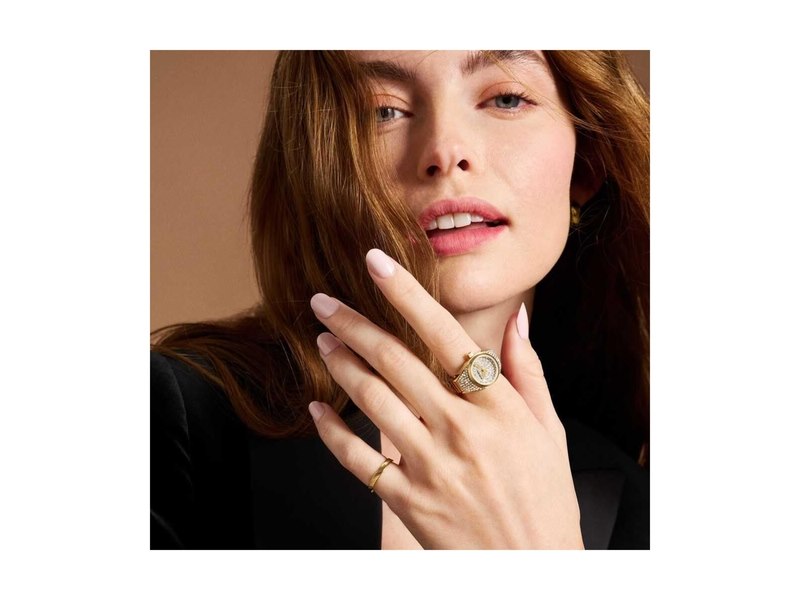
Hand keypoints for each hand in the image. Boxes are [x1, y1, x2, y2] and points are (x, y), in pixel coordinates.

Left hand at [308, 249, 582, 548]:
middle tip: (323, 301)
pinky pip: (358, 461)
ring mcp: (431, 465)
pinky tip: (316, 410)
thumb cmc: (545, 499)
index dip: (406, 294)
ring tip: (321, 341)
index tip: (377, 263)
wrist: (534, 573)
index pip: (445, 335)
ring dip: (340, 365)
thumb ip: (529, 371)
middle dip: (353, 323)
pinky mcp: (408, 501)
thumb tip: (518, 318)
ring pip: (372, 400)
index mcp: (497, 406)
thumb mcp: (550, 430)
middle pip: (395, 361)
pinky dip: (332, 433)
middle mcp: (460, 429)